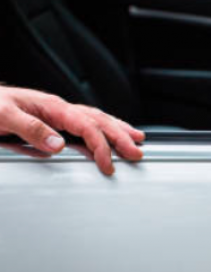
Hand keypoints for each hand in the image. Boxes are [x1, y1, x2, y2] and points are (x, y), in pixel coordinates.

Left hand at [0, 86, 144, 174]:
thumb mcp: (4, 116)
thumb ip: (31, 130)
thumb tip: (57, 145)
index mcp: (51, 107)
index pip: (86, 126)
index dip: (100, 145)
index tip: (107, 164)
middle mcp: (59, 109)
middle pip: (99, 120)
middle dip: (120, 137)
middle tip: (136, 152)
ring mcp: (58, 114)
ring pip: (97, 119)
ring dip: (118, 129)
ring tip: (136, 139)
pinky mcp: (55, 120)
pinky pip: (87, 123)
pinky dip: (104, 128)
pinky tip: (110, 133)